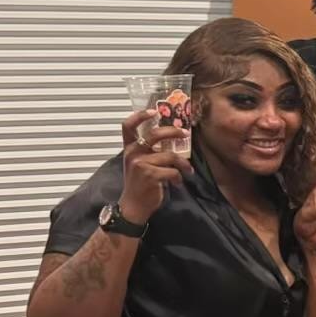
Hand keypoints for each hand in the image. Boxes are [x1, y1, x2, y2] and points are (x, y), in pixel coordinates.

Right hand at [118, 108, 187, 224]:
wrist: (133, 206)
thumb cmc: (140, 184)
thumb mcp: (139, 163)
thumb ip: (149, 151)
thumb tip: (172, 138)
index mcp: (129, 148)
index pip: (127, 126)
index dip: (139, 115)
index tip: (154, 111)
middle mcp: (133, 153)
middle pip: (154, 134)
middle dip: (173, 131)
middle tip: (185, 133)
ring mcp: (140, 164)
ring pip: (170, 156)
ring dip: (183, 164)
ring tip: (188, 170)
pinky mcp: (150, 175)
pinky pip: (173, 171)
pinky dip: (179, 177)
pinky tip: (177, 182)